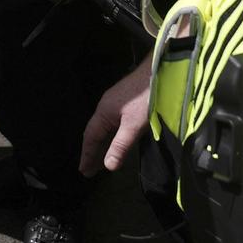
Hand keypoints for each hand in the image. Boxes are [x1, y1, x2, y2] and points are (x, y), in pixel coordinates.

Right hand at [79, 56, 155, 175]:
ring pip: (104, 128)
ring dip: (101, 145)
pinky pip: (111, 124)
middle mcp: (105, 107)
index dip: (87, 155)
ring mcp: (114, 103)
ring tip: (100, 161)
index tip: (84, 171)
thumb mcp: (134, 125)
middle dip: (92, 152)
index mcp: (103, 112)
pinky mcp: (124, 101)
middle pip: (95, 133)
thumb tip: (108, 166)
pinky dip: (110, 136)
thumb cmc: (146, 99)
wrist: (159, 71)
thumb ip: (120, 145)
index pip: (91, 138)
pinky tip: (114, 140)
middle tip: (88, 170)